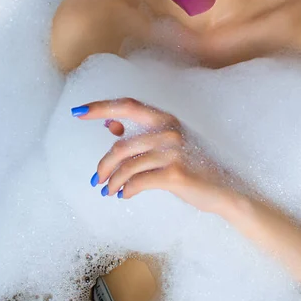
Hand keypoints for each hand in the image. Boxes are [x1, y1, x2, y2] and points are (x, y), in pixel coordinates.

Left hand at [72, 98, 234, 213]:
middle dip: (103, 163)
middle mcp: (169, 130)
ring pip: (127, 164)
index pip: (127, 106)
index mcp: (165, 119)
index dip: (100, 107)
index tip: (77, 112)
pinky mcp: (175, 172)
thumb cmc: (194, 165)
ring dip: (113, 181)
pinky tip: (124, 194)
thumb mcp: (168, 145)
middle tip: (95, 178)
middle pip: (121, 143)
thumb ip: (141, 134)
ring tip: (109, 191)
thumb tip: (111, 126)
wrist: (223, 189)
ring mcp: (173, 151)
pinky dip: (126, 189)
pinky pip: (138, 181)